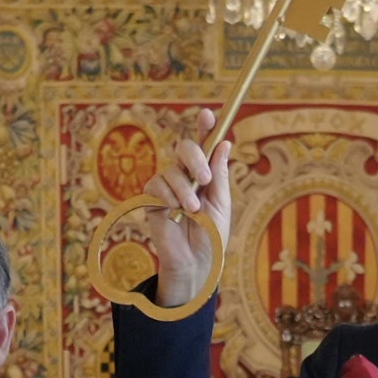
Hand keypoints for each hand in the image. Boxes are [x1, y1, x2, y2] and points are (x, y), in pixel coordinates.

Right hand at [142, 110, 235, 309]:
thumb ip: (220, 175)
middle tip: (205, 179)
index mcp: (206, 175)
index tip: (209, 114)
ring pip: (172, 170)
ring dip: (184, 190)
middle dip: (195, 158)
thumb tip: (225, 143)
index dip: (206, 127)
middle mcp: (186, 176)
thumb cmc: (212, 237)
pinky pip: (156, 184)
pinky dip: (167, 196)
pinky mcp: (152, 199)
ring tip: (192, 211)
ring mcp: (168, 187)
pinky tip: (174, 211)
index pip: (205, 144)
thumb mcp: (221, 204)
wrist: (196, 264)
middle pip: (185, 148)